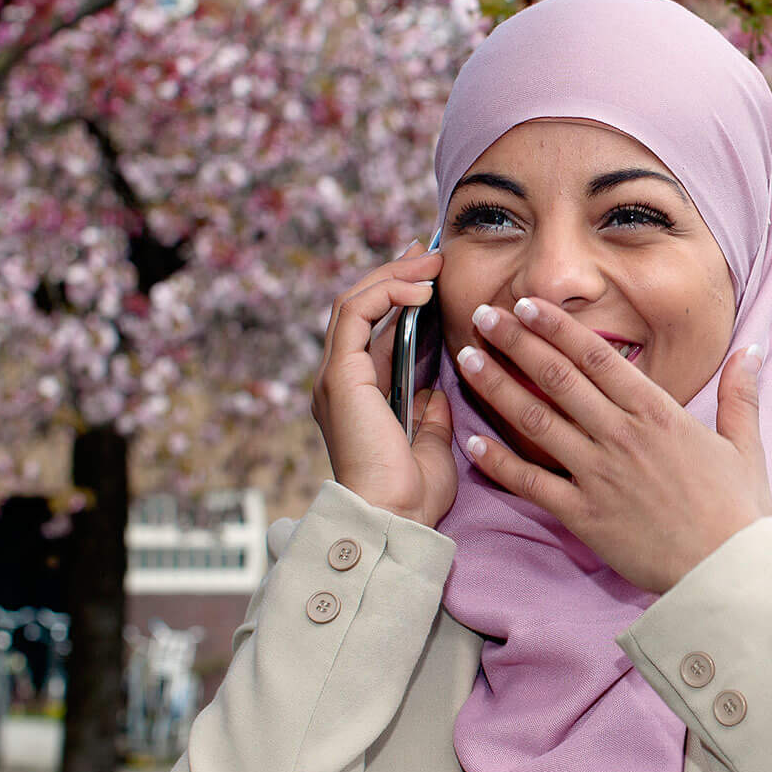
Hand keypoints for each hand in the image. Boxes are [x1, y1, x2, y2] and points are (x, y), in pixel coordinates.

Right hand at [310, 243, 456, 527]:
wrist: (394, 518)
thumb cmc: (413, 494)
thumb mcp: (431, 443)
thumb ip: (429, 413)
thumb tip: (436, 390)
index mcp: (359, 396)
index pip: (371, 330)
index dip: (397, 298)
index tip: (429, 277)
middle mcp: (341, 382)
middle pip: (359, 309)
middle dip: (394, 276)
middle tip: (427, 254)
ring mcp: (335, 377)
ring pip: (353, 304)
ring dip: (393, 277)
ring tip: (429, 262)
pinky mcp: (339, 376)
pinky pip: (355, 316)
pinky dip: (386, 294)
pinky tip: (420, 290)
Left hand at [455, 296, 771, 592]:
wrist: (727, 572)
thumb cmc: (739, 512)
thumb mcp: (746, 445)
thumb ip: (740, 393)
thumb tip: (752, 348)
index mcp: (658, 413)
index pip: (598, 356)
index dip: (559, 326)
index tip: (529, 304)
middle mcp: (621, 435)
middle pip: (558, 378)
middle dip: (518, 342)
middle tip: (486, 315)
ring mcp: (598, 475)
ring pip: (536, 421)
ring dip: (498, 387)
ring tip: (467, 359)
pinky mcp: (584, 515)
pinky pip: (531, 484)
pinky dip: (499, 462)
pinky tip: (471, 443)